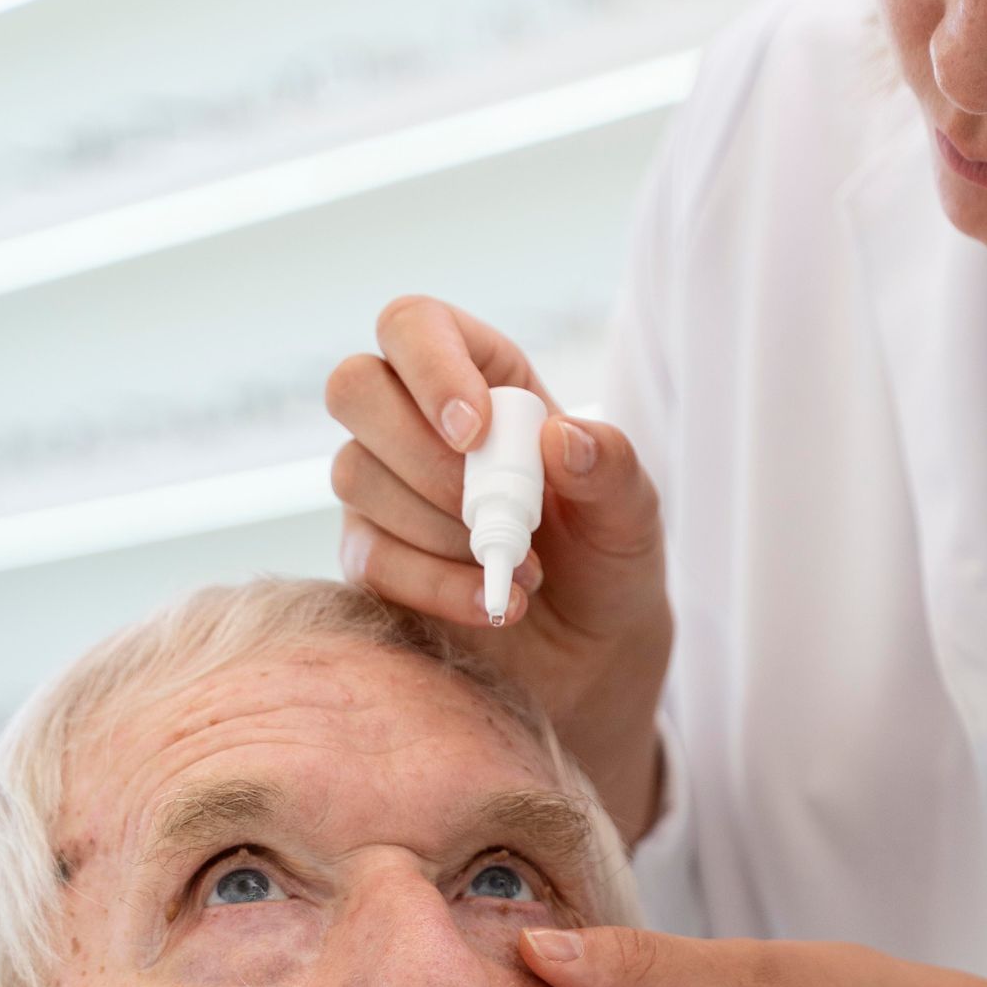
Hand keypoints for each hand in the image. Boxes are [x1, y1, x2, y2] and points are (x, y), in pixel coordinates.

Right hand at [326, 297, 670, 836]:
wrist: (589, 662)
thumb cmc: (608, 566)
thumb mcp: (633, 517)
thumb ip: (612, 468)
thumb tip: (562, 440)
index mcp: (480, 376)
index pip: (413, 324)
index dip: (430, 365)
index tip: (474, 430)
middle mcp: (413, 422)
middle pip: (354, 385)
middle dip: (422, 453)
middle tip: (492, 509)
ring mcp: (380, 491)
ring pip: (353, 472)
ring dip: (440, 526)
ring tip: (523, 568)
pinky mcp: (369, 560)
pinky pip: (368, 556)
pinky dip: (433, 583)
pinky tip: (494, 604)